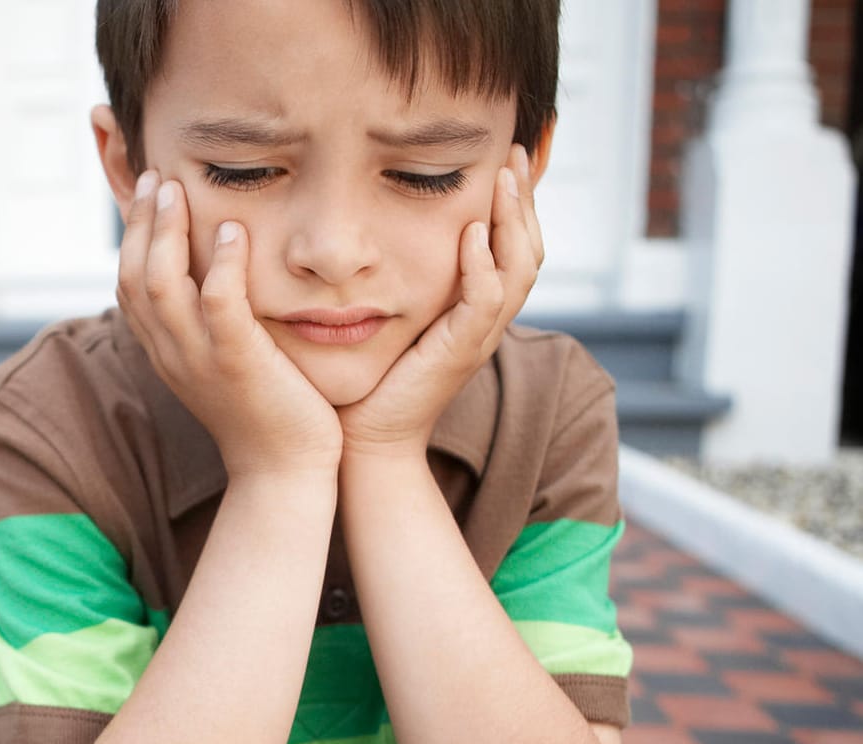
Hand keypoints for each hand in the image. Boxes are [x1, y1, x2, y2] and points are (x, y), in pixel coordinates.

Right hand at [118, 171, 342, 481]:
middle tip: (155, 176)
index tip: (146, 190)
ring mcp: (200, 358)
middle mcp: (171, 352)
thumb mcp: (223, 362)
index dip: (130, 234)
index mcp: (165, 350)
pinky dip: (221, 264)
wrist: (283, 472)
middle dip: (139, 221)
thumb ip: (211, 322)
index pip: (128, 283)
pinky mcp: (238, 362)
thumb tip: (212, 277)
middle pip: (133, 275)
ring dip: (166, 231)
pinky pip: (218, 304)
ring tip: (178, 188)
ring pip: (162, 283)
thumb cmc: (266, 412)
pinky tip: (232, 231)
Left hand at [337, 145, 544, 459]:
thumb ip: (401, 278)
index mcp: (475, 310)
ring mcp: (478, 338)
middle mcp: (486, 321)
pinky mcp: (459, 353)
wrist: (364, 440)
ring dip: (514, 220)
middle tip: (515, 153)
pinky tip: (473, 234)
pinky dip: (484, 267)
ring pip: (519, 270)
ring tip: (504, 178)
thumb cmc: (369, 380)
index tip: (504, 157)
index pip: (513, 247)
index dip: (515, 204)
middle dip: (525, 200)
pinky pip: (484, 303)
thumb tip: (380, 230)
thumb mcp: (392, 316)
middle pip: (529, 250)